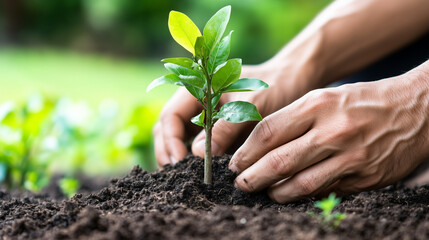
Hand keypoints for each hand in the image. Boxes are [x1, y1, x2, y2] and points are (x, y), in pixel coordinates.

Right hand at [154, 60, 310, 167]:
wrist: (292, 83)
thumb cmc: (273, 86)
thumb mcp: (251, 105)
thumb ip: (225, 127)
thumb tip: (197, 155)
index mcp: (197, 89)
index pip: (170, 116)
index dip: (170, 140)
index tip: (180, 162)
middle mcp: (195, 104)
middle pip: (167, 130)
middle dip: (168, 153)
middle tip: (177, 176)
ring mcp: (203, 118)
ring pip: (179, 140)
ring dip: (178, 159)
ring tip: (188, 180)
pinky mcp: (215, 132)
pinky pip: (198, 147)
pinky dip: (196, 162)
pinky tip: (205, 175)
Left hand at [229, 71, 428, 202]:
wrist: (414, 109)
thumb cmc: (360, 101)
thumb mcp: (324, 97)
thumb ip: (292, 119)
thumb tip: (258, 146)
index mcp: (317, 105)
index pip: (267, 132)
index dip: (245, 152)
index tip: (234, 163)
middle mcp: (332, 131)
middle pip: (278, 161)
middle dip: (251, 177)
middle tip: (240, 183)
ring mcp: (350, 157)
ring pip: (299, 184)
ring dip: (274, 192)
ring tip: (264, 191)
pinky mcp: (364, 178)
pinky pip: (325, 192)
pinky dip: (303, 195)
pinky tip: (292, 193)